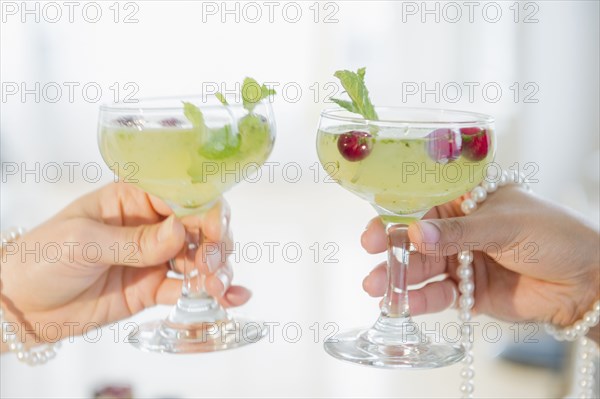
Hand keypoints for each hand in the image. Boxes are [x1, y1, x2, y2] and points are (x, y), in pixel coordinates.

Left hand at [0, 183, 249, 346]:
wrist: (21, 306)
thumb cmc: (41, 258)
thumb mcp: (83, 242)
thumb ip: (134, 241)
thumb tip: (178, 231)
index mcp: (133, 198)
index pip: (180, 195)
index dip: (204, 210)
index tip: (214, 231)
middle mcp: (151, 225)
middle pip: (199, 226)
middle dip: (215, 244)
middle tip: (212, 265)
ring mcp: (154, 257)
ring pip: (200, 258)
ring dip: (216, 270)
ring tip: (217, 288)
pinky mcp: (154, 288)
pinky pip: (188, 288)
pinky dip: (211, 293)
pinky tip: (229, 298)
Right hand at [361, 185, 598, 328]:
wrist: (587, 281)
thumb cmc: (554, 235)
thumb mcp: (504, 226)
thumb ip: (458, 232)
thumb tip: (415, 234)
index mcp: (467, 200)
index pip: (423, 203)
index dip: (396, 213)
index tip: (375, 227)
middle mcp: (459, 229)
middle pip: (416, 238)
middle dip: (392, 248)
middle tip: (370, 257)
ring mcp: (461, 260)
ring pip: (422, 268)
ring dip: (399, 277)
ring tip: (376, 287)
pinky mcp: (468, 291)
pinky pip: (438, 294)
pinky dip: (420, 299)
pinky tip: (403, 303)